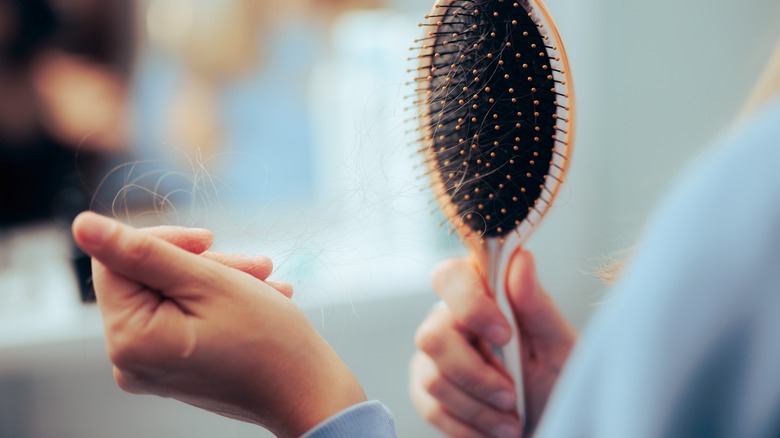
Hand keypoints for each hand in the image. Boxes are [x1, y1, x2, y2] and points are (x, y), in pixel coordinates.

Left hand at [72, 212, 366, 437]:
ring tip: (266, 280)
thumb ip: (142, 253)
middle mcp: (129, 361)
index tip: (210, 240)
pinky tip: (261, 296)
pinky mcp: (173, 370)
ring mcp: (151, 368)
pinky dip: (219, 301)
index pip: (116, 261)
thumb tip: (83, 225)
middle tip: (256, 264)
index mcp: (128, 340)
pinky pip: (183, 318)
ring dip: (219, 278)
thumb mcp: (206, 283)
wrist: (308, 393)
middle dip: (203, 263)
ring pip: (172, 295)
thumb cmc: (267, 340)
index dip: (163, 241)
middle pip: (147, 280)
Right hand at [409, 250, 575, 436]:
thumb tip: (521, 259)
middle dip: (474, 374)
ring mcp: (432, 356)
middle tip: (511, 395)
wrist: (545, 421)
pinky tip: (493, 429)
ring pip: (433, 378)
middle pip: (432, 335)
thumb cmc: (555, 379)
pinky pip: (430, 407)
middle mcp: (449, 319)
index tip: (505, 335)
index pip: (450, 277)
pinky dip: (467, 426)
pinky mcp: (424, 389)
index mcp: (481, 295)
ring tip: (511, 422)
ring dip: (478, 407)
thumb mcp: (558, 345)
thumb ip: (537, 305)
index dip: (470, 304)